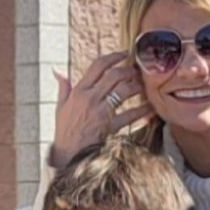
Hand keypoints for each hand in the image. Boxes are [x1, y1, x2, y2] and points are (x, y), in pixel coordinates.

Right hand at [47, 53, 154, 168]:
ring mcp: (100, 112)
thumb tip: (58, 72)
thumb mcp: (60, 107)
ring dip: (137, 86)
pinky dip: (142, 111)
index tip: (124, 54)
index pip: (97, 66)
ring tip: (144, 86)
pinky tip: (151, 109)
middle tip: (137, 71)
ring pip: (123, 91)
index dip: (113, 57)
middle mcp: (90, 98)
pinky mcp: (110, 126)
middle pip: (114, 75)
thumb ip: (63, 88)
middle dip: (129, 71)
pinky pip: (130, 115)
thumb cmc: (65, 131)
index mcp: (78, 91)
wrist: (68, 154)